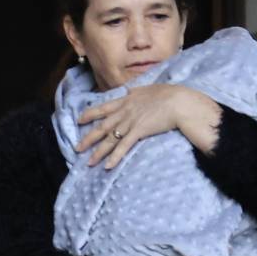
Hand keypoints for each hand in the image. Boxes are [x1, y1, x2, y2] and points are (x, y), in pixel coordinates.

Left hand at [76, 84, 220, 169]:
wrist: (179, 101)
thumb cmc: (170, 94)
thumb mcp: (149, 88)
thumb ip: (137, 91)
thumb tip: (130, 89)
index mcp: (127, 100)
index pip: (104, 108)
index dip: (90, 114)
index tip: (79, 120)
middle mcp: (125, 111)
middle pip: (102, 127)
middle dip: (88, 139)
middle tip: (77, 148)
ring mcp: (130, 122)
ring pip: (110, 139)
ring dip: (98, 152)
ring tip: (88, 163)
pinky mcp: (138, 131)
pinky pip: (123, 147)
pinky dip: (115, 157)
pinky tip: (107, 166)